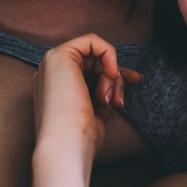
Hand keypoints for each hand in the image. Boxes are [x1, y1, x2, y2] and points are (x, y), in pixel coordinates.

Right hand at [31, 34, 142, 163]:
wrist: (66, 145)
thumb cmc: (80, 136)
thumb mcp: (97, 109)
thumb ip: (103, 90)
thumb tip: (119, 77)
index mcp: (56, 88)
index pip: (90, 71)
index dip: (115, 74)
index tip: (136, 81)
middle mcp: (51, 73)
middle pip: (95, 62)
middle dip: (116, 77)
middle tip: (119, 99)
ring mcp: (52, 63)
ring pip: (96, 54)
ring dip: (111, 75)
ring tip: (109, 99)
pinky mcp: (59, 55)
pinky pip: (92, 41)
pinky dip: (108, 54)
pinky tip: (111, 74)